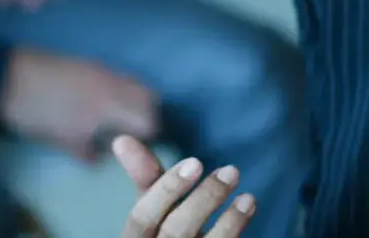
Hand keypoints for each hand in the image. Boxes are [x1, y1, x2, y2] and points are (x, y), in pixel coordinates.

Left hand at [0, 49, 157, 161]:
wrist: (7, 77)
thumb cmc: (35, 112)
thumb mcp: (62, 140)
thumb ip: (87, 152)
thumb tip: (101, 158)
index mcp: (109, 106)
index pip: (148, 121)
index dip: (147, 139)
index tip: (137, 151)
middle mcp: (113, 84)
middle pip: (149, 98)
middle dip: (146, 117)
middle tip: (130, 136)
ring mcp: (101, 70)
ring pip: (135, 85)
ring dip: (134, 103)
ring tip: (116, 121)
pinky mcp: (89, 63)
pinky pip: (118, 77)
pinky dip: (119, 92)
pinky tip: (100, 106)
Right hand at [113, 135, 256, 237]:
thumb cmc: (164, 235)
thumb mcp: (153, 210)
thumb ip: (145, 179)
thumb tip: (121, 139)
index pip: (141, 218)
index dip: (166, 190)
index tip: (196, 161)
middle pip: (174, 233)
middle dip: (204, 199)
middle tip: (232, 170)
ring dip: (230, 221)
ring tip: (248, 196)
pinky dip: (235, 230)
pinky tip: (247, 208)